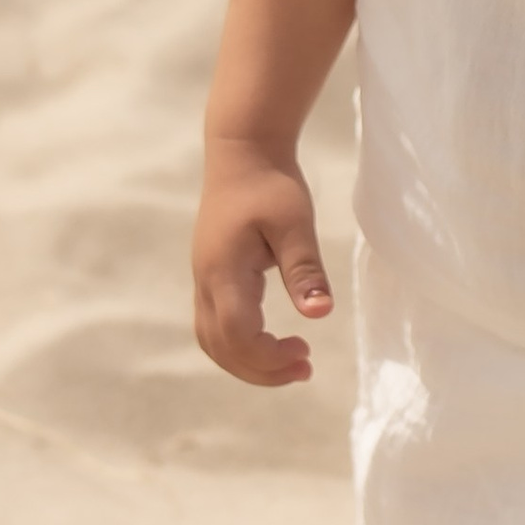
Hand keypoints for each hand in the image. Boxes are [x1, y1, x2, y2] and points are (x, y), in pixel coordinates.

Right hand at [192, 152, 333, 386]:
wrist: (242, 153)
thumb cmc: (271, 184)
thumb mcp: (295, 222)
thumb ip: (304, 269)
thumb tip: (320, 314)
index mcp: (225, 271)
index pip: (237, 334)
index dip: (268, 356)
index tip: (307, 352)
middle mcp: (207, 281)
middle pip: (220, 347)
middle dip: (260, 370)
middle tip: (305, 370)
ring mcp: (204, 280)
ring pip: (212, 340)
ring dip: (247, 362)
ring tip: (291, 364)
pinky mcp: (210, 277)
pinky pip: (214, 327)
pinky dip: (239, 346)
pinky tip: (270, 344)